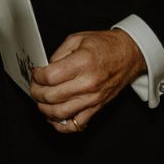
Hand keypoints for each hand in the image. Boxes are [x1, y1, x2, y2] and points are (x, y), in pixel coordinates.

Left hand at [29, 28, 144, 133]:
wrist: (129, 55)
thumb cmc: (105, 46)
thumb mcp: (77, 39)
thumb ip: (58, 54)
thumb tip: (44, 69)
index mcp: (82, 63)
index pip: (50, 77)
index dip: (37, 76)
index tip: (36, 73)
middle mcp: (88, 83)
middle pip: (51, 96)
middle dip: (36, 92)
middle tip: (35, 86)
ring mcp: (92, 99)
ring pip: (60, 113)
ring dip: (44, 109)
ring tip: (41, 100)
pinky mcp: (96, 108)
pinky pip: (75, 124)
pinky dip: (61, 125)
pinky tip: (54, 116)